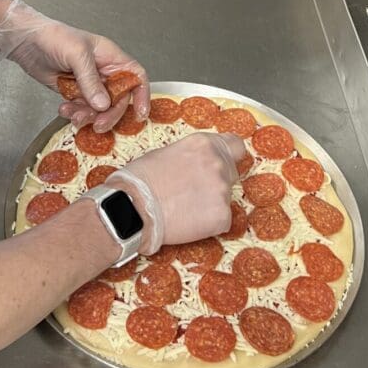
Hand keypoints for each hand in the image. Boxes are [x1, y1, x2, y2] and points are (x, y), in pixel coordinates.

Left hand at [0, 0, 149, 132]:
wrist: (26, 41)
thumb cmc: (53, 37)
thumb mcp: (76, 55)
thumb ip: (91, 81)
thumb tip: (104, 104)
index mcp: (110, 57)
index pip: (135, 76)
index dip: (142, 95)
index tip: (140, 114)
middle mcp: (103, 71)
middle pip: (118, 99)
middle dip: (109, 114)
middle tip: (98, 125)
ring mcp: (88, 83)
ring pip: (99, 108)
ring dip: (88, 115)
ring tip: (73, 115)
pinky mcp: (74, 91)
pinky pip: (82, 108)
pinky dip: (74, 113)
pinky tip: (63, 108)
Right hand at [106, 133, 244, 253]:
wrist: (132, 208)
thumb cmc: (140, 180)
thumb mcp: (164, 153)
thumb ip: (190, 156)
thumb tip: (194, 164)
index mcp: (204, 144)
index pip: (235, 145)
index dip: (228, 156)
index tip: (221, 164)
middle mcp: (218, 163)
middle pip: (231, 173)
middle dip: (216, 181)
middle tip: (194, 192)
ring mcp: (222, 190)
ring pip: (225, 198)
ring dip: (210, 203)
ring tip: (185, 208)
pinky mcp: (222, 216)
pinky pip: (222, 220)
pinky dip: (208, 223)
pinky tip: (188, 221)